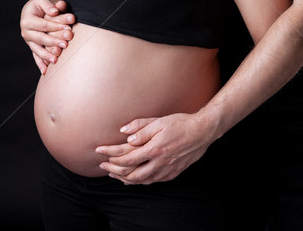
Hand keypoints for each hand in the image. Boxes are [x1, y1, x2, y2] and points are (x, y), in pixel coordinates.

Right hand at [20, 0, 74, 73]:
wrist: (32, 12)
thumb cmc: (40, 6)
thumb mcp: (42, 1)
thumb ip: (48, 5)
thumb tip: (55, 10)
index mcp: (28, 20)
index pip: (44, 24)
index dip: (56, 26)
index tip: (68, 28)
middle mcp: (26, 32)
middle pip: (41, 38)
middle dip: (54, 41)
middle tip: (66, 44)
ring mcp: (29, 41)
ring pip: (38, 50)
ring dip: (47, 55)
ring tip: (57, 60)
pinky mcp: (32, 47)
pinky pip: (36, 56)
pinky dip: (40, 64)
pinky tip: (45, 71)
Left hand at [95, 112, 212, 184]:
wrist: (202, 132)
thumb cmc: (181, 123)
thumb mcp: (159, 121)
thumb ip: (141, 128)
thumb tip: (124, 133)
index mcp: (153, 149)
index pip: (126, 157)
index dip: (111, 155)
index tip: (99, 151)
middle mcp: (158, 162)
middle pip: (131, 173)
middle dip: (114, 171)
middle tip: (103, 166)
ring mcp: (166, 170)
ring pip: (141, 181)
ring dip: (125, 179)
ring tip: (115, 174)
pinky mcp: (172, 173)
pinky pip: (152, 181)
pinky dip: (140, 181)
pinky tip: (135, 178)